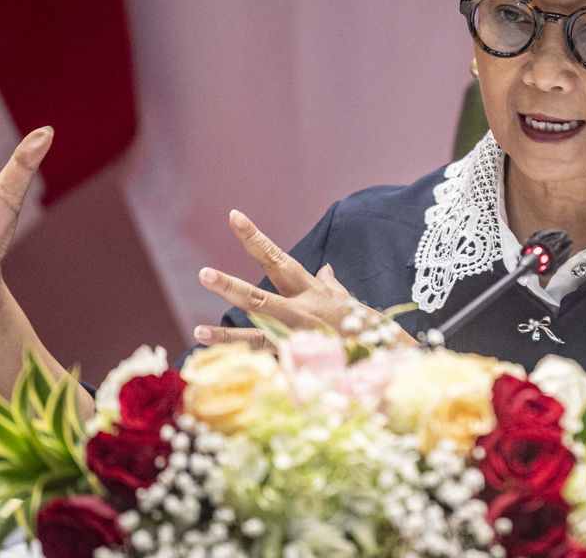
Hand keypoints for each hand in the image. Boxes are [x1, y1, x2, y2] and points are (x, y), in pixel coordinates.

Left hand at [193, 210, 414, 349]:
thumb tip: (325, 269)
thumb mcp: (347, 302)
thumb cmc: (365, 326)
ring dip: (226, 336)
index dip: (254, 237)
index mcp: (309, 291)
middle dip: (230, 287)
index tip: (234, 216)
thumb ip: (331, 285)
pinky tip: (218, 369)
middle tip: (203, 274)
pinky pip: (267, 367)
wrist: (386, 358)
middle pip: (259, 298)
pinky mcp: (297, 367)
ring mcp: (296, 342)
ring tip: (199, 332)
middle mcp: (300, 312)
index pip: (276, 258)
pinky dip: (245, 369)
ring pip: (256, 336)